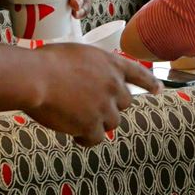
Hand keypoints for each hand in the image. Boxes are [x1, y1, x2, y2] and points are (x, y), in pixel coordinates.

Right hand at [25, 43, 163, 143]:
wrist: (36, 77)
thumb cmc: (45, 63)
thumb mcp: (77, 55)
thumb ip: (91, 69)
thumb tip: (86, 83)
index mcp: (111, 63)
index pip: (138, 73)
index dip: (149, 82)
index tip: (158, 90)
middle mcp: (114, 85)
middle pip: (124, 103)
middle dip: (109, 106)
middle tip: (86, 105)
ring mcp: (105, 106)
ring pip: (111, 122)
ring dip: (96, 122)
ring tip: (74, 117)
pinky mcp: (93, 125)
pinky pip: (96, 138)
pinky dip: (85, 138)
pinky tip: (73, 134)